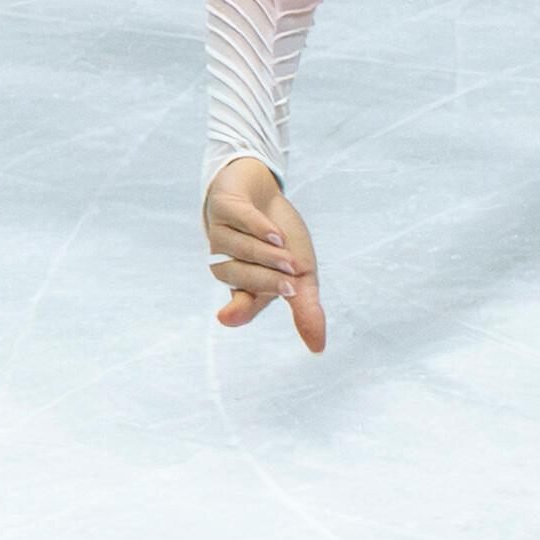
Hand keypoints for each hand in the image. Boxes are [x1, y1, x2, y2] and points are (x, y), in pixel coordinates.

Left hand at [204, 155, 325, 352]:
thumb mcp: (301, 273)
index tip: (230, 316)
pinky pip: (237, 220)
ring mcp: (221, 234)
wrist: (264, 191)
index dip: (241, 310)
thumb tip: (318, 348)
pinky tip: (274, 233)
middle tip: (293, 279)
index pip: (239, 305)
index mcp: (243, 285)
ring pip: (236, 249)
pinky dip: (256, 228)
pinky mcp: (224, 207)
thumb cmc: (283, 238)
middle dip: (266, 279)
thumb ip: (306, 307)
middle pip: (237, 277)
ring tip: (287, 251)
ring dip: (264, 253)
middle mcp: (227, 263)